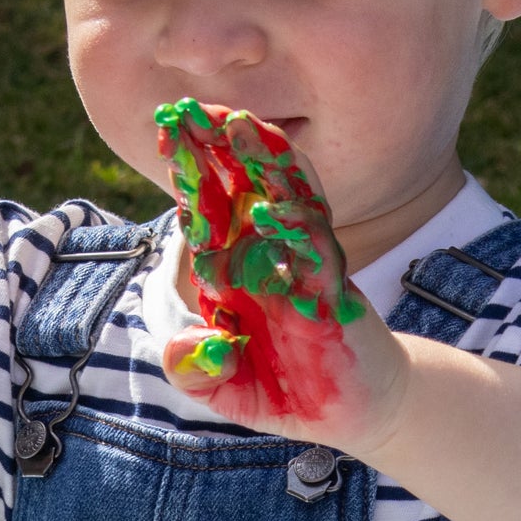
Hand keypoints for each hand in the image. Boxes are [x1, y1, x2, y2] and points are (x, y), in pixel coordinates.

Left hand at [155, 98, 406, 450]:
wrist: (354, 410)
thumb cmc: (285, 394)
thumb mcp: (226, 393)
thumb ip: (195, 375)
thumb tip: (179, 350)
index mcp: (230, 275)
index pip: (202, 218)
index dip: (186, 180)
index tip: (166, 137)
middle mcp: (263, 259)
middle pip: (235, 194)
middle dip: (212, 154)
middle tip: (186, 110)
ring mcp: (300, 266)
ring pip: (279, 201)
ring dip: (259, 165)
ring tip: (237, 124)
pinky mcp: (332, 286)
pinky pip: (316, 246)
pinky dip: (299, 224)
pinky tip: (277, 204)